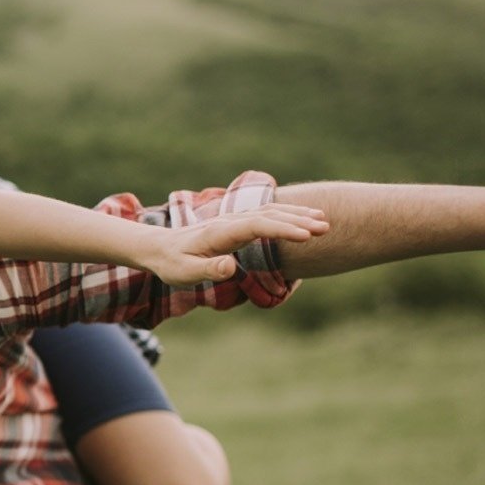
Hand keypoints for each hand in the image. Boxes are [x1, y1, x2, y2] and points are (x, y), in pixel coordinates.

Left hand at [144, 203, 329, 286]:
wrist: (159, 247)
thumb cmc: (172, 263)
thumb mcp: (185, 272)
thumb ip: (209, 269)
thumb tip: (229, 266)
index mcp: (219, 232)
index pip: (256, 226)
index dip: (281, 229)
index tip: (306, 236)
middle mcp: (229, 222)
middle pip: (268, 216)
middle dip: (297, 220)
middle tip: (325, 228)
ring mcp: (234, 220)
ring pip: (270, 212)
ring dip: (296, 215)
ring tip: (323, 221)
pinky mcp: (238, 224)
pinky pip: (266, 216)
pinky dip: (287, 215)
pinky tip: (305, 218)